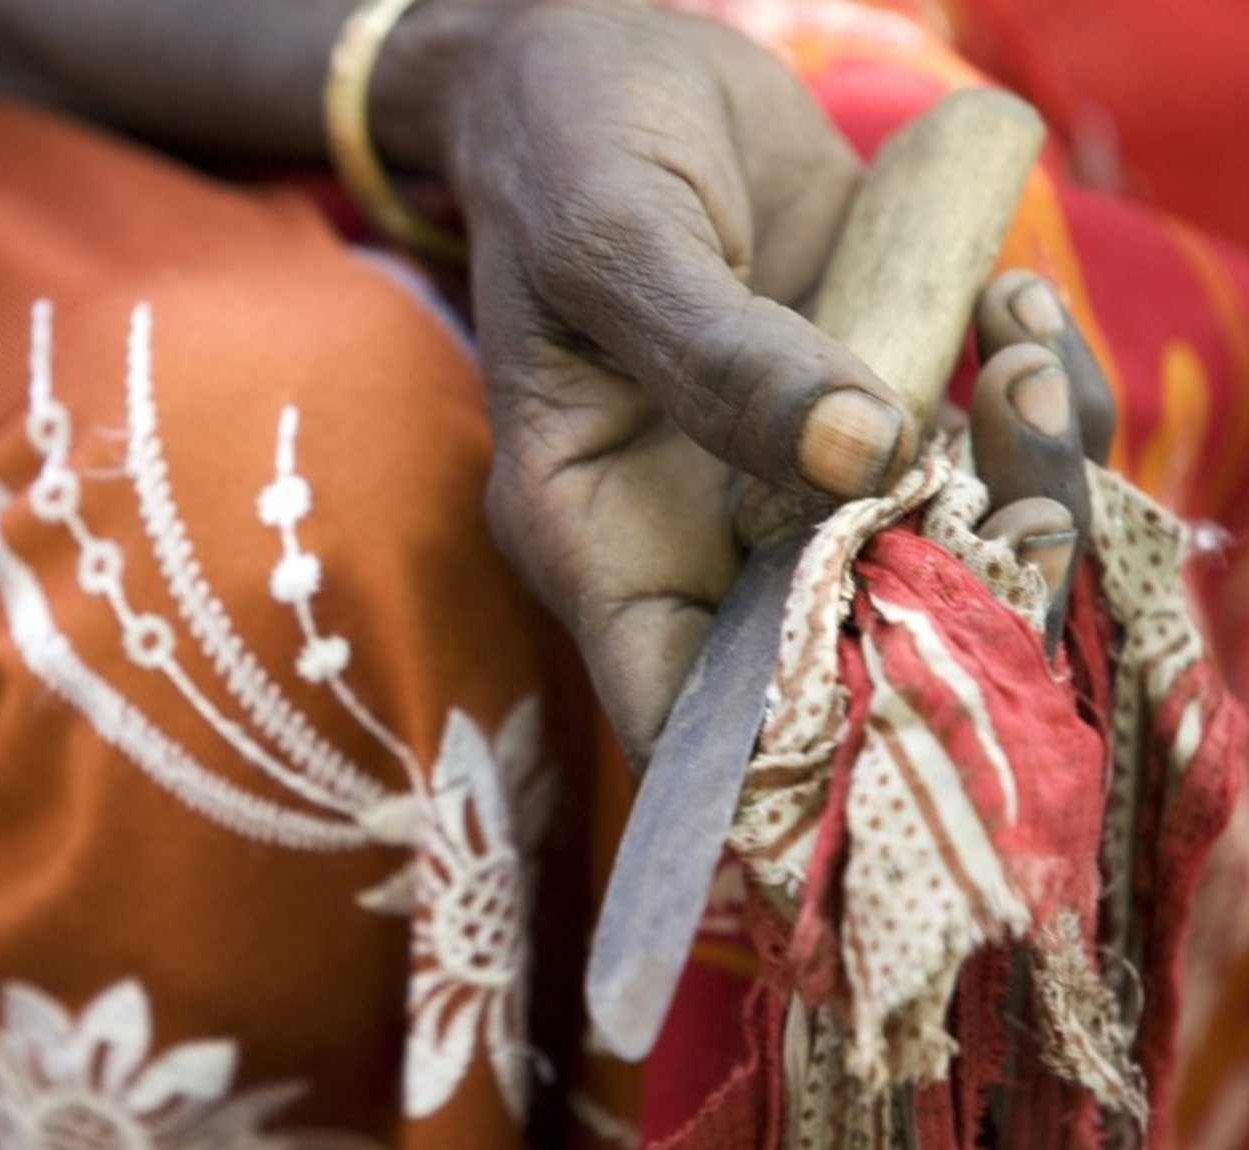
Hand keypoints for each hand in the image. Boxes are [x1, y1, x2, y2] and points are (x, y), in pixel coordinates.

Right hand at [386, 2, 1101, 761]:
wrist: (608, 60)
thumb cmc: (565, 152)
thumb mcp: (615, 244)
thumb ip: (718, 357)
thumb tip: (859, 459)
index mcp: (595, 532)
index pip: (677, 704)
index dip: (782, 763)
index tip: (901, 746)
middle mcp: (701, 533)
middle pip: (839, 653)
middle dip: (956, 611)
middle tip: (1024, 500)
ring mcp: (798, 477)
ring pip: (941, 558)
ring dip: (1022, 483)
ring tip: (1017, 356)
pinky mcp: (878, 406)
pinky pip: (986, 450)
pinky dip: (1033, 399)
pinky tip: (1013, 312)